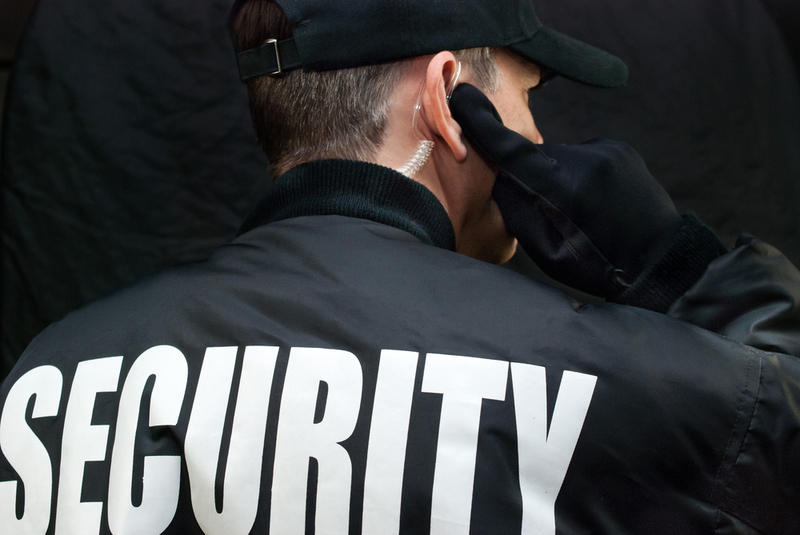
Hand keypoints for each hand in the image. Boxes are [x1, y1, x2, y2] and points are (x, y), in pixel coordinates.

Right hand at [449, 84, 721, 306]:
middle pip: (535, 159)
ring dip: (560, 178)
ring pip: (560, 158)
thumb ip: (517, 209)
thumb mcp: (543, 248)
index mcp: (556, 188)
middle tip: (556, 214)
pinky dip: (581, 174)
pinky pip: (583, 156)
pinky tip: (599, 200)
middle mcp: (579, 159)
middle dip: (534, 179)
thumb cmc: (594, 264)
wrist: (656, 260)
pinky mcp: (618, 149)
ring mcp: (603, 151)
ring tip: (584, 212)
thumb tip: (499, 178)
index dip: (481, 122)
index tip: (463, 97)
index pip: (508, 147)